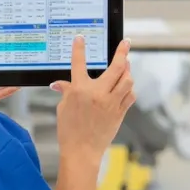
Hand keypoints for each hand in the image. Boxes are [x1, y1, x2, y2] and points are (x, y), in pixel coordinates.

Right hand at [51, 37, 135, 167]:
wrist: (82, 150)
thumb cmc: (69, 130)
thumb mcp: (63, 108)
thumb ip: (66, 92)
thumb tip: (60, 84)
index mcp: (80, 90)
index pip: (79, 63)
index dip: (79, 48)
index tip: (81, 38)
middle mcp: (98, 93)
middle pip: (116, 67)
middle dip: (122, 52)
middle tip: (126, 43)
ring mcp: (111, 102)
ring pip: (128, 80)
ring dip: (128, 70)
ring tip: (126, 64)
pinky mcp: (120, 112)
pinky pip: (130, 95)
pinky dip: (129, 88)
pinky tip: (126, 86)